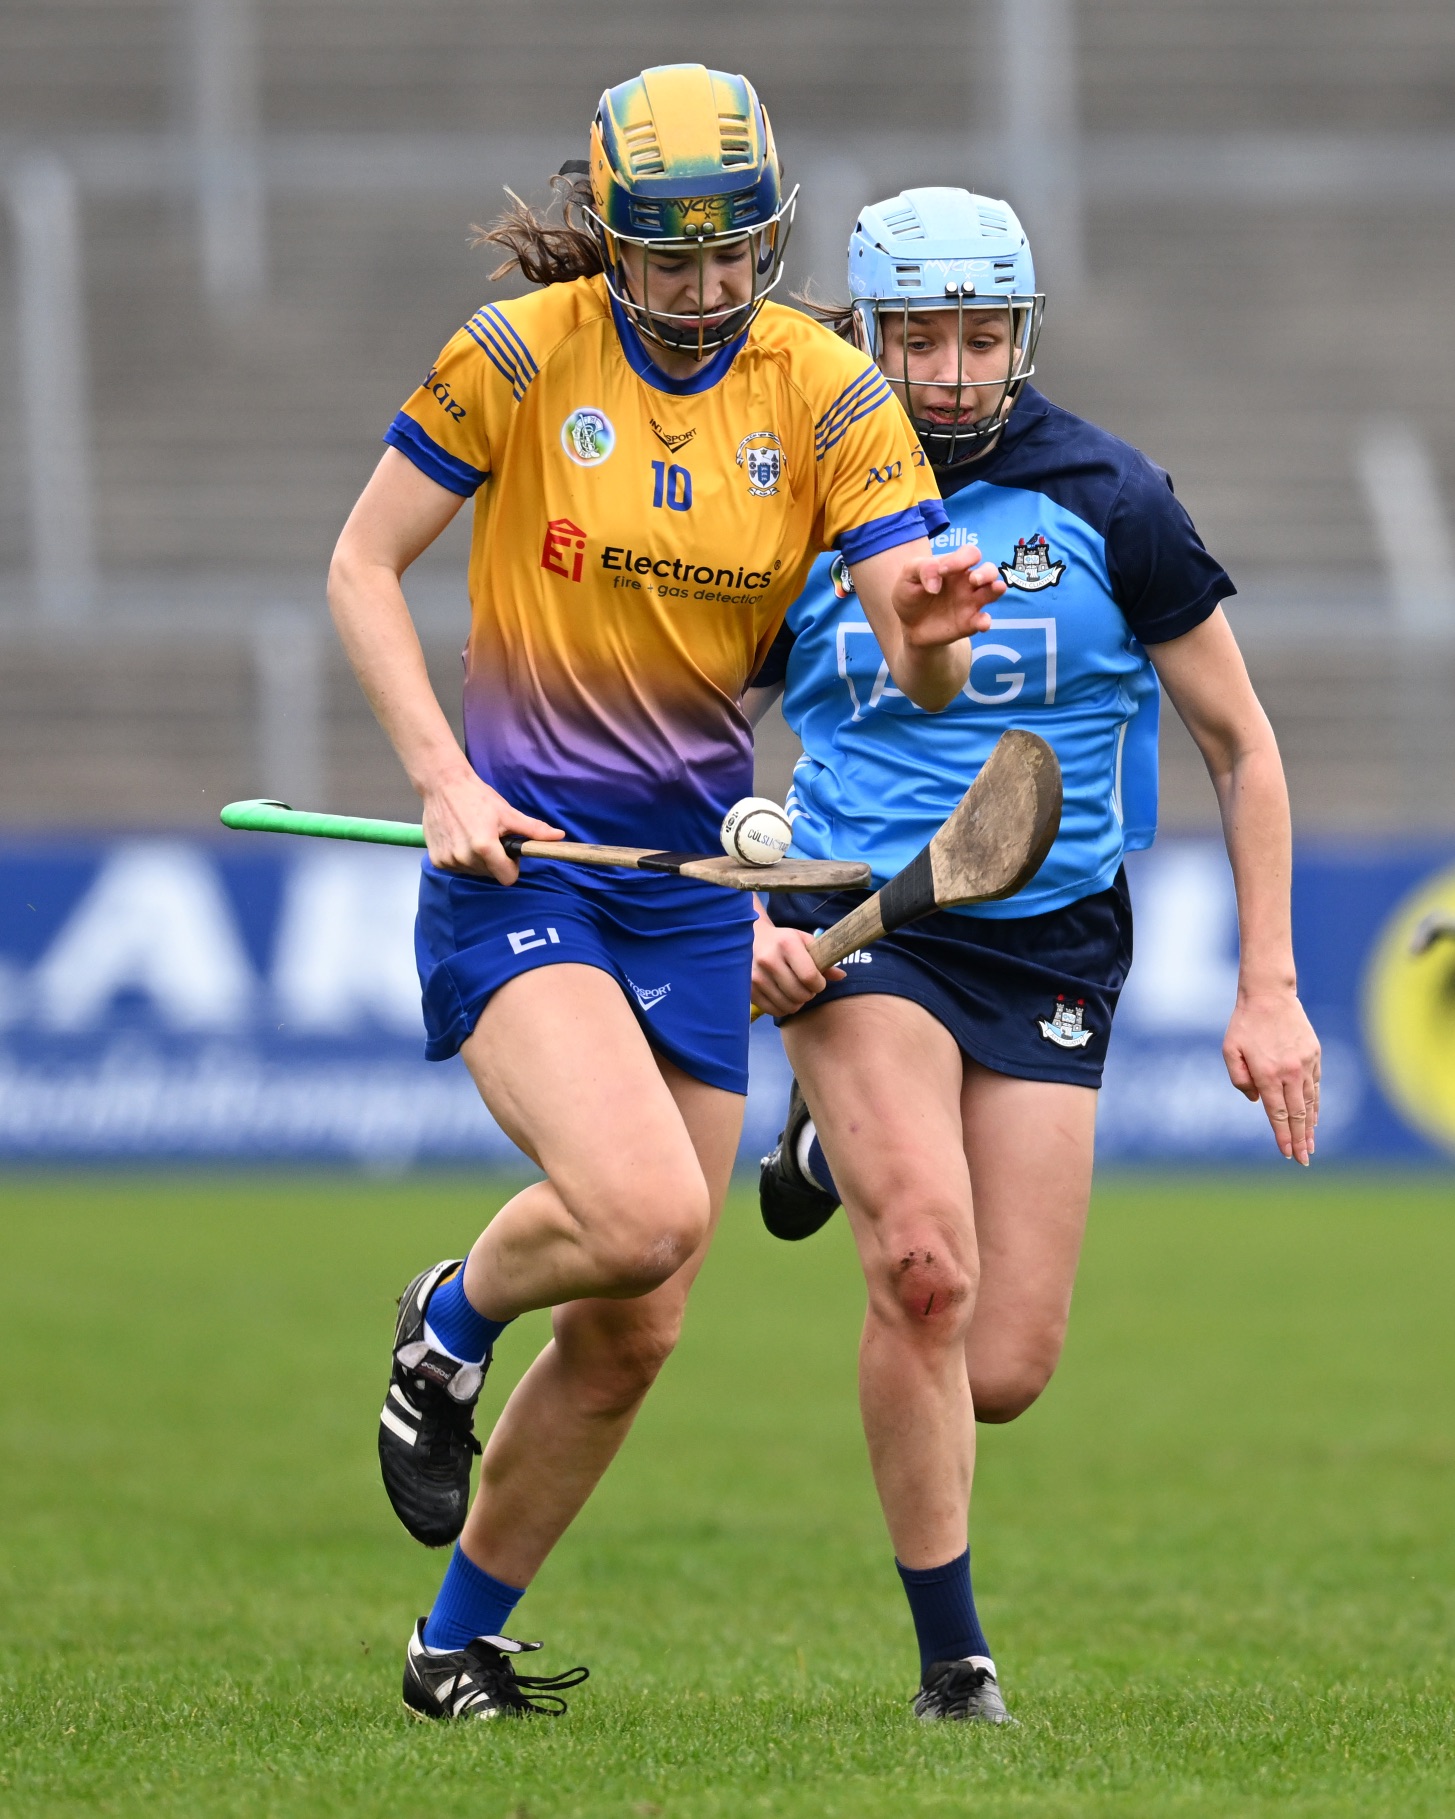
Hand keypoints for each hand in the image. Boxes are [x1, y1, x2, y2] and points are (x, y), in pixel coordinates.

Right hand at [420, 764, 562, 882]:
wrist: (442, 785)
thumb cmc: (477, 797)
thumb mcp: (508, 813)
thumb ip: (533, 829)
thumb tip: (560, 837)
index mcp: (484, 847)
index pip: (507, 878)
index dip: (511, 866)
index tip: (508, 853)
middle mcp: (464, 858)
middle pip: (491, 874)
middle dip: (495, 860)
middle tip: (490, 838)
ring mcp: (448, 861)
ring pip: (474, 872)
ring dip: (477, 860)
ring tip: (473, 835)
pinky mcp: (436, 860)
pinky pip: (458, 868)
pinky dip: (462, 858)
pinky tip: (459, 839)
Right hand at [751, 916, 844, 1017]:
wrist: (752, 939)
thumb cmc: (783, 940)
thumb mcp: (804, 942)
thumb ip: (823, 959)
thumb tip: (841, 976)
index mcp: (786, 944)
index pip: (809, 976)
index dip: (819, 984)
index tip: (818, 982)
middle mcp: (768, 960)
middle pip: (799, 994)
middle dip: (809, 994)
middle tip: (807, 987)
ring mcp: (755, 976)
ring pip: (788, 1005)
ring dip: (797, 1003)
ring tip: (795, 991)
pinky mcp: (749, 990)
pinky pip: (774, 1011)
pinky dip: (784, 1008)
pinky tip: (784, 996)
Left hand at [890, 543, 1005, 650]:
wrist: (908, 625)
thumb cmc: (911, 594)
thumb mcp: (908, 575)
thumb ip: (922, 569)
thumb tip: (936, 585)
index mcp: (954, 567)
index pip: (970, 554)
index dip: (962, 559)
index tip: (942, 571)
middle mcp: (967, 583)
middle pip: (990, 570)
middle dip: (987, 572)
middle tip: (973, 579)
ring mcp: (970, 603)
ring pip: (994, 591)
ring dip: (996, 588)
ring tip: (994, 589)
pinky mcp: (969, 623)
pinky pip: (983, 620)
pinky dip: (985, 621)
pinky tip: (981, 623)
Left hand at [1223, 987, 1320, 1164]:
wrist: (1269, 995)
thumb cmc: (1244, 1024)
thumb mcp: (1229, 1051)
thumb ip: (1239, 1079)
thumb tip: (1256, 1101)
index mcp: (1267, 1074)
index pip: (1277, 1114)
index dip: (1283, 1136)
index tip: (1286, 1154)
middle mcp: (1289, 1072)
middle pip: (1297, 1115)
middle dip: (1300, 1140)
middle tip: (1303, 1160)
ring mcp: (1305, 1064)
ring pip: (1310, 1102)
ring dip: (1311, 1127)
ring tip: (1311, 1146)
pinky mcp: (1314, 1055)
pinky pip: (1316, 1086)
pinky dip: (1316, 1104)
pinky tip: (1315, 1118)